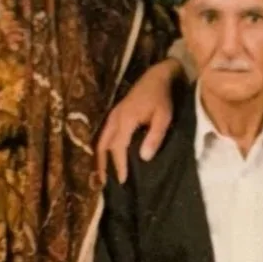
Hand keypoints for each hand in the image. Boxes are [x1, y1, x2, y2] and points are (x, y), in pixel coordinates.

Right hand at [96, 59, 182, 185]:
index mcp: (125, 120)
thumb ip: (154, 137)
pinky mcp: (113, 115)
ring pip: (100, 140)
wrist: (155, 77)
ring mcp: (112, 116)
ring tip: (101, 175)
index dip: (119, 165)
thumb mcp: (163, 118)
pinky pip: (103, 135)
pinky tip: (105, 158)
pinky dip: (102, 149)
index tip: (122, 181)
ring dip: (99, 158)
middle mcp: (114, 119)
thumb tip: (144, 158)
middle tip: (104, 184)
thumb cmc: (161, 98)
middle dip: (102, 166)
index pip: (118, 148)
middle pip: (102, 146)